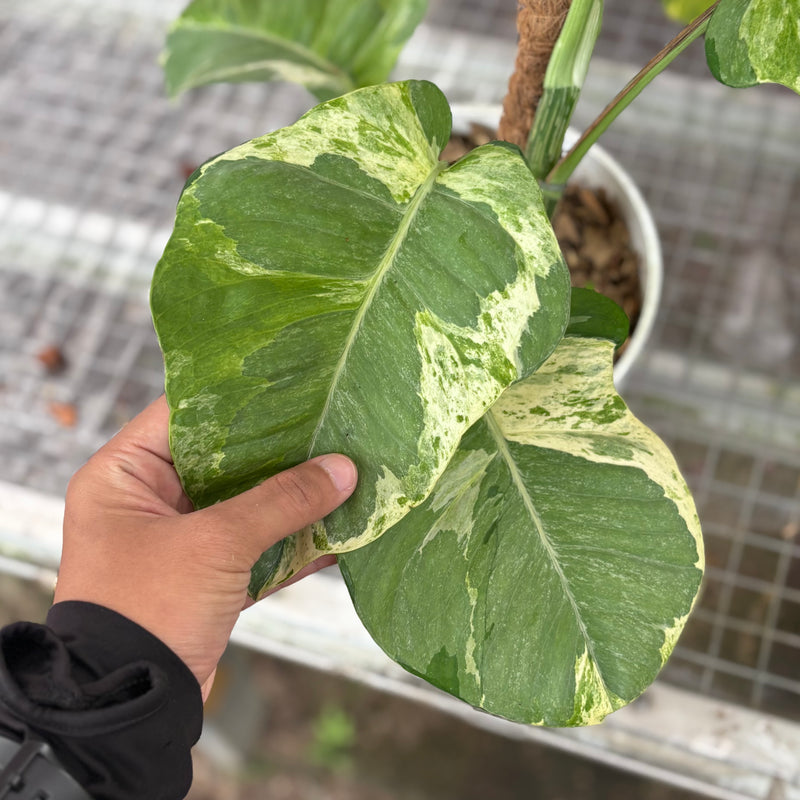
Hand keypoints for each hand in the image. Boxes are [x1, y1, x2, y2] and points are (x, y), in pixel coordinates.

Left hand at [53, 396, 356, 699]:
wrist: (130, 709)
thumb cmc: (149, 608)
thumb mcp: (216, 544)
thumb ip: (282, 502)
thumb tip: (343, 469)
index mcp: (125, 476)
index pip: (183, 414)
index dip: (237, 397)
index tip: (290, 382)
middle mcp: (148, 502)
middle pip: (223, 460)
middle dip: (278, 452)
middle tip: (328, 425)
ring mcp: (179, 542)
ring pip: (244, 505)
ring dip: (291, 499)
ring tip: (342, 474)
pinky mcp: (205, 579)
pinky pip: (254, 548)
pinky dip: (290, 543)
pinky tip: (336, 531)